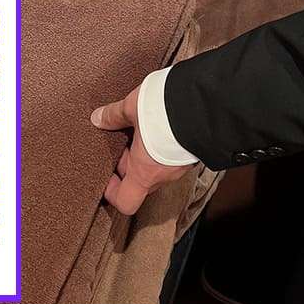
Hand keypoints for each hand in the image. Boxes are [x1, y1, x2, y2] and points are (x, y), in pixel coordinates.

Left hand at [89, 85, 181, 220]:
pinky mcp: (192, 153)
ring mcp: (180, 166)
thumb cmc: (165, 110)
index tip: (107, 174)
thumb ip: (114, 115)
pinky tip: (159, 123)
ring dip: (147, 153)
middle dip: (129, 163)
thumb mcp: (132, 107)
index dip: (112, 191)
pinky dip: (162, 146)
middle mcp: (163, 175)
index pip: (126, 202)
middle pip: (140, 181)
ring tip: (140, 127)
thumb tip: (98, 118)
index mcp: (144, 173)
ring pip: (157, 168)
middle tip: (121, 140)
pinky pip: (171, 157)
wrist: (206, 101)